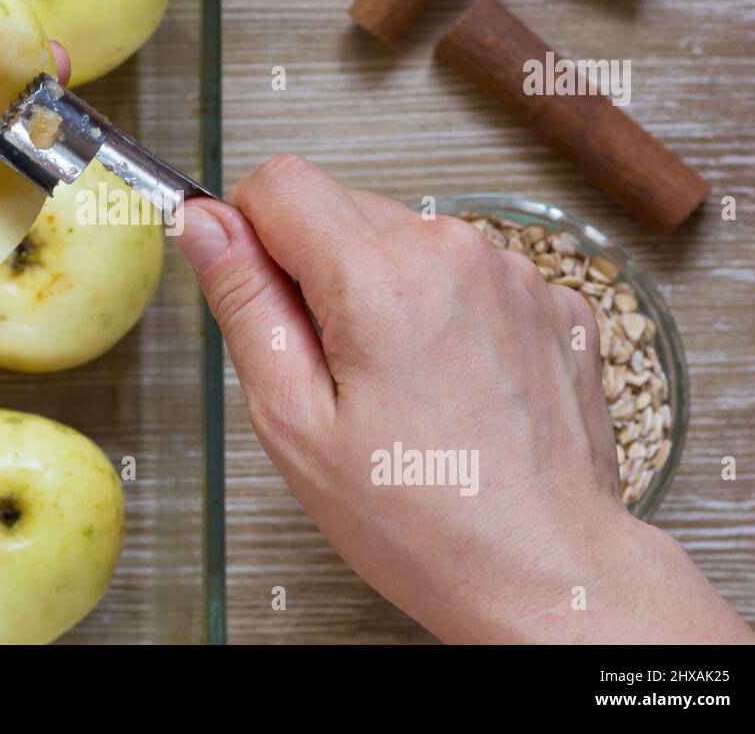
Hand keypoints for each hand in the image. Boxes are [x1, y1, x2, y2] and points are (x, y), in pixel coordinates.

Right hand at [175, 155, 754, 642]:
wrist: (547, 572)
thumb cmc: (422, 519)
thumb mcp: (293, 419)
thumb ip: (243, 301)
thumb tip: (202, 222)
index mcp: (381, 277)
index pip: (279, 182)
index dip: (250, 232)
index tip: (261, 294)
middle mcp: (455, 251)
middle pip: (341, 206)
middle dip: (315, 270)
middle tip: (331, 369)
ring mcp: (514, 271)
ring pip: (403, 238)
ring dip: (381, 288)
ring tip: (397, 385)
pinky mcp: (552, 297)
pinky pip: (464, 271)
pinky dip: (442, 309)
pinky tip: (450, 383)